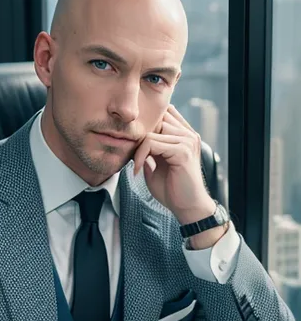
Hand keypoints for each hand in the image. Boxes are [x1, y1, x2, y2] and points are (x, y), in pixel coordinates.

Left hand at [133, 104, 213, 223]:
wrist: (187, 207)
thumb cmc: (172, 189)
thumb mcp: (157, 163)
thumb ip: (150, 147)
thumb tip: (135, 136)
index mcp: (184, 135)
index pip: (164, 113)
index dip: (146, 126)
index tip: (136, 147)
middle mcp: (188, 134)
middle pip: (156, 119)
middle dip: (140, 136)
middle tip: (133, 156)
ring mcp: (187, 141)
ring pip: (152, 130)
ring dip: (138, 148)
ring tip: (137, 165)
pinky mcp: (182, 151)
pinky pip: (151, 143)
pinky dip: (140, 156)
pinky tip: (138, 170)